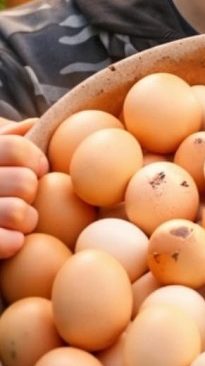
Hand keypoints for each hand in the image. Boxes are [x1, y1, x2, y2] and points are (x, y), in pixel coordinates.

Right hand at [0, 118, 46, 258]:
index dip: (35, 160)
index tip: (38, 170)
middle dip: (31, 192)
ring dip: (27, 220)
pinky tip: (14, 240)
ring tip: (19, 221)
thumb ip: (6, 138)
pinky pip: (6, 242)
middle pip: (24, 182)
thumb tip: (31, 124)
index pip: (16, 148)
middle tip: (23, 198)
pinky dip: (14, 242)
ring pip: (17, 212)